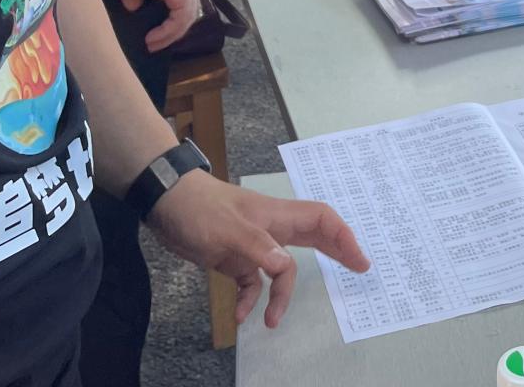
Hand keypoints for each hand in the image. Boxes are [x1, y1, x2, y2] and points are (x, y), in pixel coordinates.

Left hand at [109, 0, 199, 52]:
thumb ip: (135, 5)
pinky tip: (164, 8)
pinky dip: (175, 6)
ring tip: (162, 28)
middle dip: (172, 32)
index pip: (178, 24)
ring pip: (188, 4)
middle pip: (188, 16)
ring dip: (176, 19)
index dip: (164, 36)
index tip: (148, 42)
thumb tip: (137, 7)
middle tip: (154, 43)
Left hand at [147, 171, 369, 329]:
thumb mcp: (228, 228)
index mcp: (276, 215)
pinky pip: (251, 283)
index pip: (321, 219)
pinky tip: (238, 315)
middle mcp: (270, 229)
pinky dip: (249, 299)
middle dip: (335, 254)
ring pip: (280, 270)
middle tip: (356, 270)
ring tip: (272, 321)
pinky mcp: (233, 259)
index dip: (343, 236)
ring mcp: (252, 244)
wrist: (164, 203)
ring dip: (279, 296)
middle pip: (312, 240)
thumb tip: (285, 266)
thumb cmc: (199, 208)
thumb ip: (257, 247)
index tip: (359, 259)